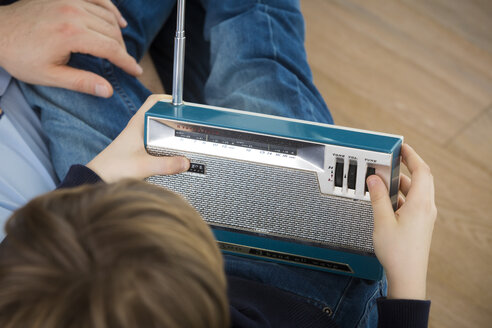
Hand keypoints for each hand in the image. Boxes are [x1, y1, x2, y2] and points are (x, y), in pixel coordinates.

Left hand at [0, 0, 141, 96]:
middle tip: (125, 65)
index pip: (111, 49)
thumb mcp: (50, 76)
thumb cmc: (20, 56)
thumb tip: (108, 90)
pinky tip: (118, 20)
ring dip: (118, 33)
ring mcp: (69, 1)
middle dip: (122, 50)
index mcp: (71, 35)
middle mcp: (73, 14)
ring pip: (108, 16)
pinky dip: (111, 9)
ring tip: (120, 49)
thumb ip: (82, 82)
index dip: (127, 62)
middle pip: (112, 32)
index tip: (136, 72)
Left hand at [87, 95, 189, 181]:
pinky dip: (167, 146)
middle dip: (176, 119)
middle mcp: (138, 129)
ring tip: (187, 140)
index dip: (169, 99)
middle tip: (190, 126)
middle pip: (161, 116)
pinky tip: (174, 155)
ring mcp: (138, 140)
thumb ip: (166, 165)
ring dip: (172, 134)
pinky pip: (157, 144)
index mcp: (138, 124)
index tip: (184, 107)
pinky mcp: (138, 151)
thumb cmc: (113, 168)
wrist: (97, 179)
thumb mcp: (143, 166)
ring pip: (160, 130)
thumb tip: (186, 162)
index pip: (154, 101)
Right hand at [367, 144, 436, 299]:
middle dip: (409, 165)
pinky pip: (414, 202)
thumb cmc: (397, 252)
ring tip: (386, 178)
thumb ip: (378, 197)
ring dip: (403, 182)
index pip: (421, 171)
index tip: (402, 147)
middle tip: (395, 158)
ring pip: (418, 191)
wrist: (407, 277)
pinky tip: (388, 198)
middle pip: (423, 178)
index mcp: (420, 204)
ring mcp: (424, 217)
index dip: (412, 156)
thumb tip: (374, 179)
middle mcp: (426, 208)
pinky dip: (402, 195)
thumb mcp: (382, 221)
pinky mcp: (420, 224)